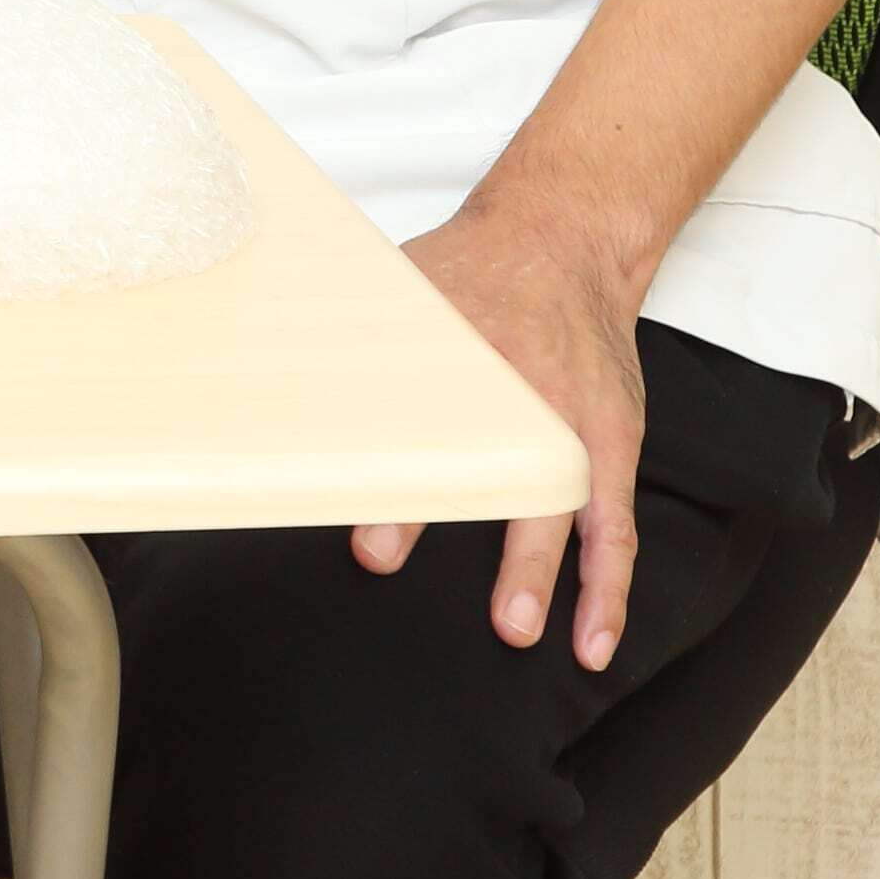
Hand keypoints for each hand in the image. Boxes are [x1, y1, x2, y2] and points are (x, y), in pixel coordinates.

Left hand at [357, 197, 648, 667]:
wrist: (566, 238)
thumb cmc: (475, 267)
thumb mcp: (410, 287)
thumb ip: (356, 337)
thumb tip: (264, 370)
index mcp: (459, 345)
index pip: (397, 401)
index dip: (356, 440)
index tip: (313, 478)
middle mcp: (519, 384)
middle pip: (472, 448)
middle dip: (425, 507)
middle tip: (379, 556)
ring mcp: (572, 417)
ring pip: (561, 503)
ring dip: (538, 570)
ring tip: (515, 628)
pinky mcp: (610, 443)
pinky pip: (615, 526)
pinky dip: (607, 587)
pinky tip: (591, 640)